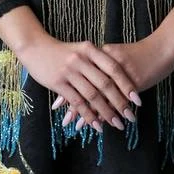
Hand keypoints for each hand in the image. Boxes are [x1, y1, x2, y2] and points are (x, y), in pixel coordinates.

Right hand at [18, 32, 142, 133]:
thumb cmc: (62, 51)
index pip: (113, 68)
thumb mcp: (81, 49)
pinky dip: (88, 115)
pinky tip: (96, 125)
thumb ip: (97, 60)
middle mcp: (82, 60)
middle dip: (120, 103)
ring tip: (117, 124)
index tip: (137, 99)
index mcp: (90, 50)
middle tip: (131, 117)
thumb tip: (117, 77)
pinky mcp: (59, 83)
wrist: (36, 47)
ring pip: (93, 96)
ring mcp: (70, 71)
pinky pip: (77, 102)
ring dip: (106, 112)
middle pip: (105, 84)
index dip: (126, 84)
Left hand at [51, 30, 173, 130]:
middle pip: (86, 86)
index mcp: (102, 54)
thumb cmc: (143, 53)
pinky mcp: (133, 80)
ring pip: (99, 95)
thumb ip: (105, 66)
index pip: (80, 75)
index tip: (58, 104)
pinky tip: (100, 123)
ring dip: (88, 113)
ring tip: (77, 127)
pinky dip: (107, 112)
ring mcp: (120, 72)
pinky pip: (116, 99)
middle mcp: (107, 62)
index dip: (69, 90)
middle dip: (75, 105)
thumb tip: (90, 80)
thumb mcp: (120, 56)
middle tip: (65, 121)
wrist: (165, 46)